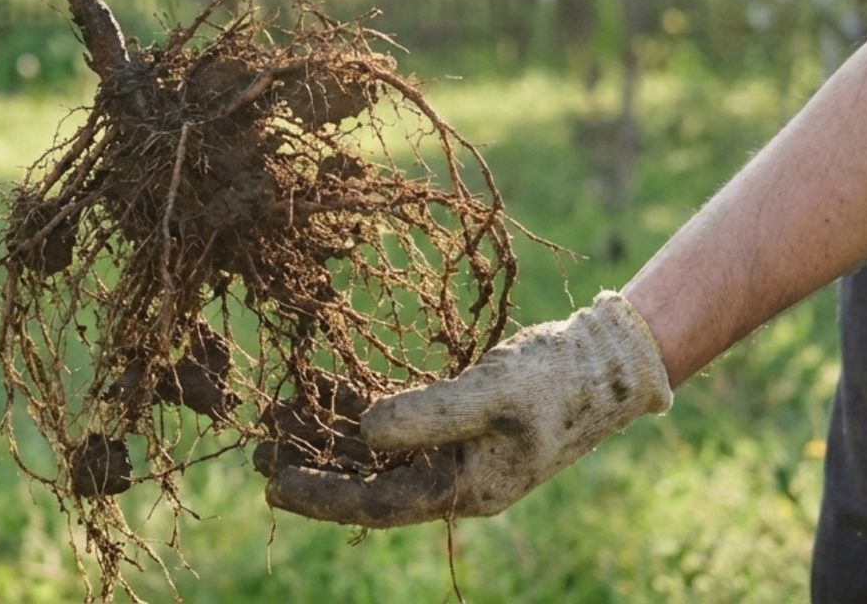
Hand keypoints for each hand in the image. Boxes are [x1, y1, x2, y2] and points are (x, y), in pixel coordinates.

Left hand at [261, 291, 671, 527]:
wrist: (610, 362)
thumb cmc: (557, 377)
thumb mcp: (491, 392)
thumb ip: (428, 413)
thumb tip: (361, 430)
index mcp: (467, 487)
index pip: (378, 503)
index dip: (321, 496)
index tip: (270, 484)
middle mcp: (458, 479)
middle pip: (369, 482)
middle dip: (313, 465)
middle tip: (256, 448)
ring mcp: (460, 455)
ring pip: (378, 454)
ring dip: (329, 435)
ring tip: (278, 413)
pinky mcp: (462, 426)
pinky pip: (399, 426)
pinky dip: (360, 409)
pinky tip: (324, 388)